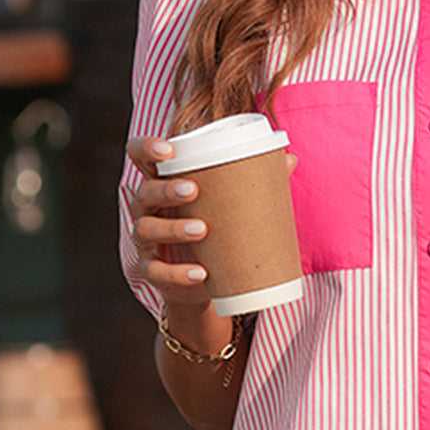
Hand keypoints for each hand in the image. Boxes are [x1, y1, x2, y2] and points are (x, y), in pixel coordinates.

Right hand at [126, 135, 298, 307]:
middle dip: (166, 189)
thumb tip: (290, 158)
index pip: (140, 156)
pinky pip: (156, 271)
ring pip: (146, 229)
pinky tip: (200, 273)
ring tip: (203, 230)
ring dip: (173, 228)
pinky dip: (177, 273)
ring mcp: (145, 240)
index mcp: (162, 183)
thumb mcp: (227, 206)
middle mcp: (147, 208)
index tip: (168, 149)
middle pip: (145, 192)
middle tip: (193, 189)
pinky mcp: (150, 270)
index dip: (146, 148)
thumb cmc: (213, 230)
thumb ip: (251, 182)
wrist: (203, 282)